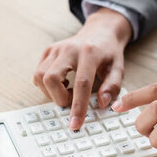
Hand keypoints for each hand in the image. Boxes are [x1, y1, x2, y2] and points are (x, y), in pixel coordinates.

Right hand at [34, 7, 131, 129]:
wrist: (100, 31)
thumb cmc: (109, 53)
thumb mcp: (118, 68)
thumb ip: (112, 86)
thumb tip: (102, 103)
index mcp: (89, 53)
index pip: (81, 83)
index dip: (77, 106)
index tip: (75, 124)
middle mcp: (69, 49)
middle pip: (51, 78)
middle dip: (59, 98)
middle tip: (71, 100)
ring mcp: (56, 49)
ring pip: (40, 76)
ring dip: (51, 92)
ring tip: (67, 90)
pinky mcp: (48, 51)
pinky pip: (38, 73)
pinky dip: (47, 85)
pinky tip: (62, 83)